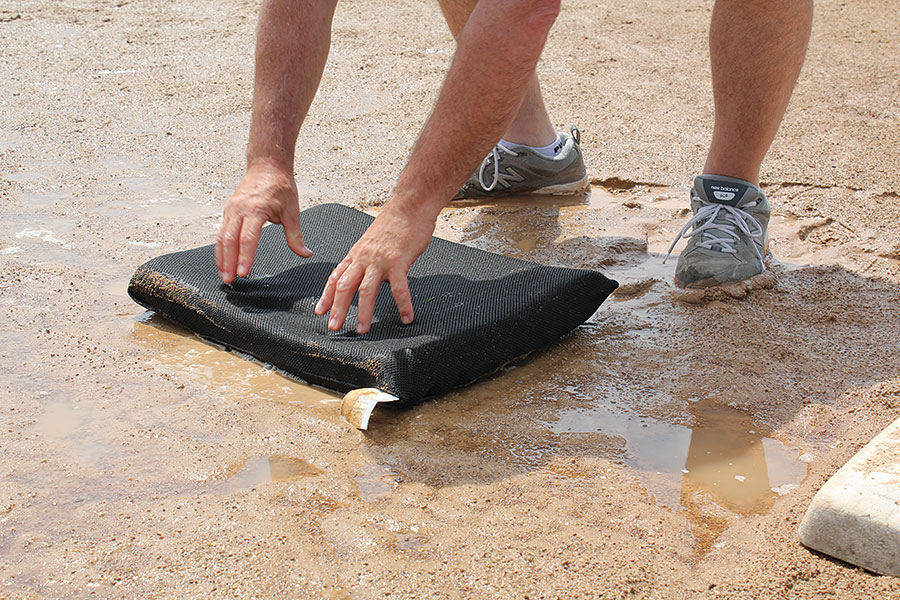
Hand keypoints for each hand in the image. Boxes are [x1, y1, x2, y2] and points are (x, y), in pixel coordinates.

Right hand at [216, 161, 311, 283]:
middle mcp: (239, 210)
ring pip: (221, 237)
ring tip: (224, 275)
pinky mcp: (228, 211)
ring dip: (221, 258)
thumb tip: (305, 253)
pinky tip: (223, 261)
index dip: (245, 257)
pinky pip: (221, 232)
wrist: (267, 165)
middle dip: (228, 262)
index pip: (248, 238)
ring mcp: (231, 210)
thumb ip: (295, 236)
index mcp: (256, 209)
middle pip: (229, 240)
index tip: (244, 273)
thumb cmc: (280, 186)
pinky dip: (220, 249)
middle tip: (230, 281)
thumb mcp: (292, 211)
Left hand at [315, 204, 434, 333]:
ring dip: (364, 312)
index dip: (326, 295)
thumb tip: (368, 277)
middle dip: (337, 308)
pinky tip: (407, 317)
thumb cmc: (395, 222)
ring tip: (362, 329)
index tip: (319, 311)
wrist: (410, 205)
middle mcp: (364, 257)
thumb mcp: (372, 240)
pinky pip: (400, 288)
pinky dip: (403, 305)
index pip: (336, 277)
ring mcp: (380, 260)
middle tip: (333, 326)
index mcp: (356, 253)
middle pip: (345, 286)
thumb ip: (367, 259)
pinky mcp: (399, 261)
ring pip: (366, 290)